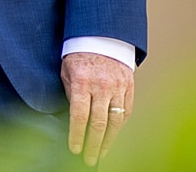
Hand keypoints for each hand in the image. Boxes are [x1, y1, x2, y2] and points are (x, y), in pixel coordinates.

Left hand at [62, 51, 134, 165]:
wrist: (102, 35)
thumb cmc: (79, 54)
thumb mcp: (66, 71)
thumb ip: (70, 94)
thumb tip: (73, 118)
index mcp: (82, 82)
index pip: (79, 116)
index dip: (77, 135)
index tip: (74, 148)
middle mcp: (101, 86)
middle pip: (98, 123)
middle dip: (93, 144)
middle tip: (89, 159)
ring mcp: (117, 87)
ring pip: (115, 121)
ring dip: (108, 140)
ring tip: (101, 153)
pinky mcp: (129, 87)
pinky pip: (126, 112)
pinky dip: (119, 127)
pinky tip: (113, 136)